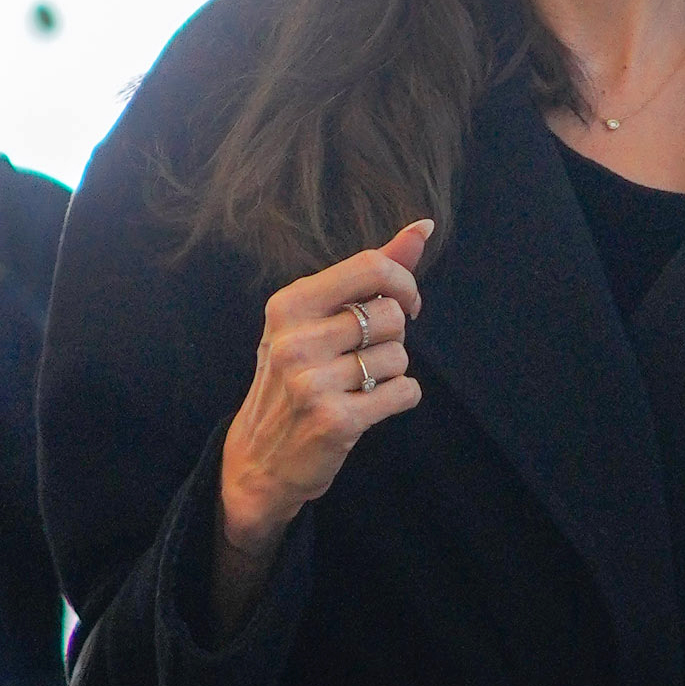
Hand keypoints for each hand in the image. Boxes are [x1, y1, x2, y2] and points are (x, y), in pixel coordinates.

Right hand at [217, 223, 431, 576]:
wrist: (260, 459)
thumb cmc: (297, 378)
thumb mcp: (315, 320)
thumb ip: (369, 274)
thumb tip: (424, 227)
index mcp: (289, 305)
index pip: (370, 267)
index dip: (404, 283)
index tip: (407, 304)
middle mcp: (295, 339)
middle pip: (391, 315)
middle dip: (394, 337)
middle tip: (366, 356)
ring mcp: (312, 382)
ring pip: (400, 358)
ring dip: (393, 372)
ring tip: (360, 385)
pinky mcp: (336, 421)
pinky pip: (404, 393)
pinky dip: (400, 398)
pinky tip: (371, 405)